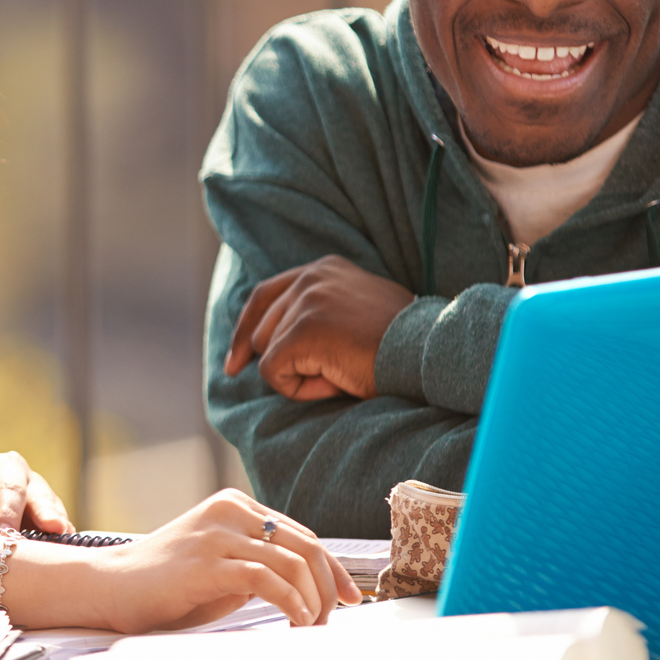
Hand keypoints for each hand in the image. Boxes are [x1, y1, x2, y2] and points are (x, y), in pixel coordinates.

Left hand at [0, 444, 71, 532]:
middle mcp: (5, 465)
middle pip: (8, 487)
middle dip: (7, 513)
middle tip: (4, 535)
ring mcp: (31, 480)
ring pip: (39, 494)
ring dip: (45, 514)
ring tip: (53, 528)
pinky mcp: (50, 500)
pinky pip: (57, 510)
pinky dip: (60, 524)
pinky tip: (66, 535)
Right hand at [75, 489, 361, 633]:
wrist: (111, 587)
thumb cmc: (166, 584)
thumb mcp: (221, 565)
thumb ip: (257, 564)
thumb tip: (310, 588)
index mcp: (235, 505)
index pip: (301, 535)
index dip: (333, 570)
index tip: (351, 598)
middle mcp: (230, 511)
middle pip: (304, 545)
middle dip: (329, 588)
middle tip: (334, 621)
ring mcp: (217, 534)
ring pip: (291, 561)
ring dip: (313, 602)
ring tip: (312, 629)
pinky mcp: (206, 561)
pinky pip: (266, 578)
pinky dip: (291, 602)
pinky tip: (296, 621)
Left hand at [225, 255, 411, 399]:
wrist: (425, 354)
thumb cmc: (399, 344)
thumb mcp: (356, 312)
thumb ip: (321, 311)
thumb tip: (279, 338)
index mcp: (322, 269)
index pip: (263, 296)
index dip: (244, 332)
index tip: (235, 362)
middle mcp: (310, 278)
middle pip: (261, 332)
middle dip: (284, 362)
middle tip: (335, 371)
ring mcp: (305, 302)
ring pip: (269, 356)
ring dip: (301, 376)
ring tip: (344, 370)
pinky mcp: (302, 331)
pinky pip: (274, 374)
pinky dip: (301, 389)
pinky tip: (336, 380)